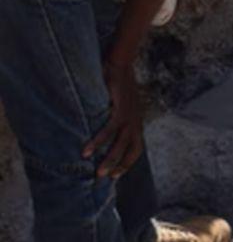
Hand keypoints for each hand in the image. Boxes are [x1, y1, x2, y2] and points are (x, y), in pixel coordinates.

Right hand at [82, 60, 143, 177]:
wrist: (122, 63)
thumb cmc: (118, 83)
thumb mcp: (120, 103)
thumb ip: (115, 115)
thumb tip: (103, 126)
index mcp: (136, 121)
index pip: (137, 147)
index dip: (129, 162)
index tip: (117, 174)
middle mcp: (136, 121)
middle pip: (133, 149)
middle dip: (121, 165)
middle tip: (107, 178)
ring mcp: (130, 116)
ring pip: (121, 143)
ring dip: (109, 159)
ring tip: (98, 172)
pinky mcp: (120, 109)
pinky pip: (109, 130)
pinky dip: (98, 142)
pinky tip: (87, 151)